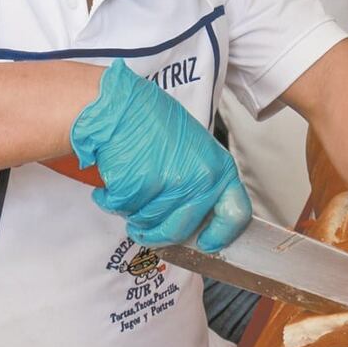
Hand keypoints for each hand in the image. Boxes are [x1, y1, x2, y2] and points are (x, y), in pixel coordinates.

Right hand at [71, 60, 251, 251]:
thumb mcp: (194, 146)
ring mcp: (169, 186)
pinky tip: (113, 179)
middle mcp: (199, 180)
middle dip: (157, 232)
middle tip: (142, 224)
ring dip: (133, 212)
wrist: (119, 105)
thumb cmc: (153, 120)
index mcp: (218, 168)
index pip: (235, 214)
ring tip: (128, 184)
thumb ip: (201, 179)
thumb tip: (198, 212)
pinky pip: (123, 210)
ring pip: (149, 224)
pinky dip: (111, 200)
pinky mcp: (139, 189)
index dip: (221, 235)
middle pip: (181, 230)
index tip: (206, 242)